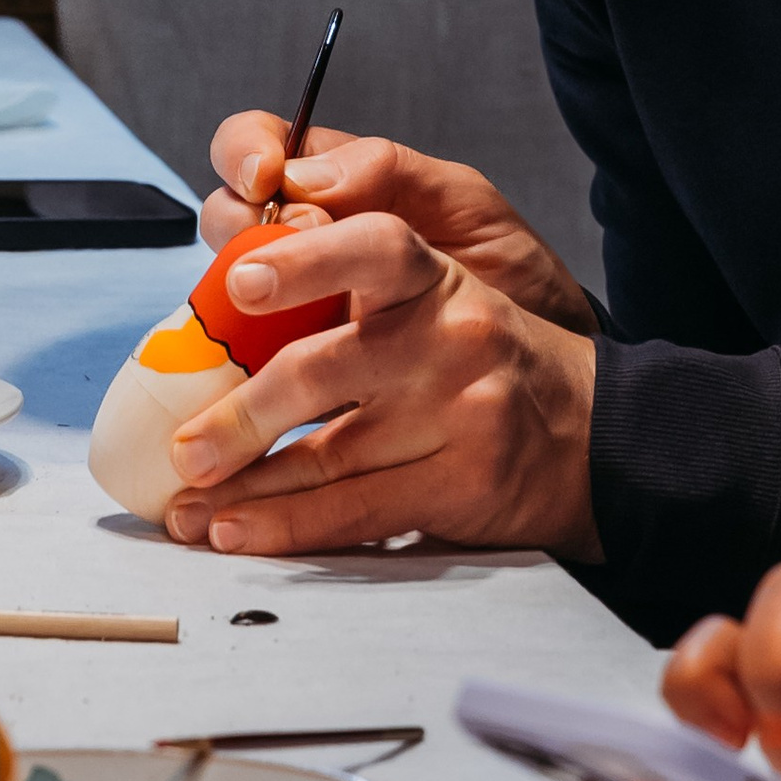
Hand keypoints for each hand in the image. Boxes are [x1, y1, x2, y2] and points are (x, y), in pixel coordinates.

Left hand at [162, 208, 597, 556]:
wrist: (597, 435)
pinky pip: (354, 509)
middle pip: (321, 368)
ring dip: (244, 487)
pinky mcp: (463, 482)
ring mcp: (460, 413)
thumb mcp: (436, 305)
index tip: (238, 281)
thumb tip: (226, 340)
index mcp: (432, 279)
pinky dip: (286, 526)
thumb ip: (350, 304)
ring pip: (326, 454)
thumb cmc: (486, 367)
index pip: (371, 250)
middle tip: (183, 447)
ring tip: (188, 506)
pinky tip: (237, 531)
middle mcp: (449, 338)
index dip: (302, 262)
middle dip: (238, 415)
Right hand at [202, 117, 594, 332]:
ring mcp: (287, 306)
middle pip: (225, 217)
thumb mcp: (464, 205)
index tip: (263, 179)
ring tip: (283, 324)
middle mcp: (298, 240)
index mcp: (333, 182)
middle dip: (242, 229)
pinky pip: (241, 362)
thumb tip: (302, 176)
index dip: (243, 153)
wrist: (542, 369)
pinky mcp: (290, 370)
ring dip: (233, 304)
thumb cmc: (504, 272)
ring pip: (220, 290)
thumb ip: (389, 172)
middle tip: (288, 255)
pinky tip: (261, 375)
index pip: (254, 145)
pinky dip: (240, 366)